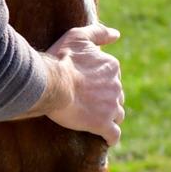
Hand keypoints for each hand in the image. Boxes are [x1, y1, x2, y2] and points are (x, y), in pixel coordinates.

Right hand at [40, 24, 124, 145]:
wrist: (52, 83)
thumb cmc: (61, 59)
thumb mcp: (78, 36)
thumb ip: (98, 32)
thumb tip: (116, 35)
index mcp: (111, 66)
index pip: (113, 76)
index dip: (102, 81)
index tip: (89, 85)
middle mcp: (116, 86)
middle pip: (116, 96)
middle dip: (107, 99)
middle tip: (89, 102)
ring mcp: (111, 106)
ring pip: (118, 114)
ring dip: (110, 117)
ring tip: (96, 119)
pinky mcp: (103, 124)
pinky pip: (114, 134)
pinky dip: (111, 137)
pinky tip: (106, 139)